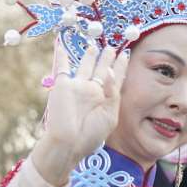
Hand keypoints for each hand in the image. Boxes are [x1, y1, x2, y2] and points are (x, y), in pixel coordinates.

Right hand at [30, 43, 128, 184]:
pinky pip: (62, 67)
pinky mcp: (63, 86)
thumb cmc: (91, 133)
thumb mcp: (110, 116)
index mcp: (105, 100)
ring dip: (89, 55)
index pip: (115, 79)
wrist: (68, 142)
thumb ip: (112, 92)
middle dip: (107, 58)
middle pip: (101, 70)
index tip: (125, 54)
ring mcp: (77, 87)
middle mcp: (92, 91)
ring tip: (95, 44)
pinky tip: (61, 44)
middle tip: (112, 46)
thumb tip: (109, 71)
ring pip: (85, 66)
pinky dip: (61, 55)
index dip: (120, 67)